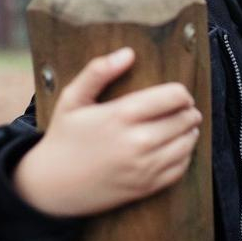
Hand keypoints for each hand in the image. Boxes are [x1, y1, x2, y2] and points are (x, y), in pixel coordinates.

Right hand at [13, 47, 201, 216]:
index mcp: (121, 115)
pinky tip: (176, 148)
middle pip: (184, 120)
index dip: (182, 92)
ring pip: (187, 144)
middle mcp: (137, 142)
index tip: (178, 94)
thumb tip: (128, 53)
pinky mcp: (146, 187)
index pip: (173, 97)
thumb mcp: (73, 98)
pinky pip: (180, 168)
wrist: (52, 186)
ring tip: (184, 126)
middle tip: (184, 109)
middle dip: (188, 111)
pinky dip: (185, 156)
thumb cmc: (63, 137)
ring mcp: (143, 167)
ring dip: (190, 132)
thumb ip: (98, 71)